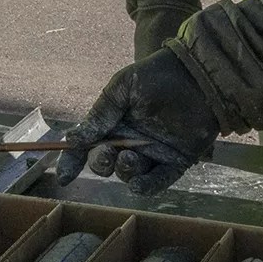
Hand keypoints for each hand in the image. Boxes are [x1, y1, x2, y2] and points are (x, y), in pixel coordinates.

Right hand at [67, 49, 222, 192]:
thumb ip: (100, 114)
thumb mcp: (122, 88)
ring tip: (129, 157)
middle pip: (106, 163)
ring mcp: (153, 153)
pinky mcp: (175, 162)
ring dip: (123, 171)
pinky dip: (146, 186)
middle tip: (106, 153)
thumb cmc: (157, 75)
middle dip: (100, 163)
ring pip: (129, 174)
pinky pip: (157, 181)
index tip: (64, 176)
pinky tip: (138, 184)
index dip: (72, 161)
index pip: (87, 145)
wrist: (198, 75)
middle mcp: (130, 141)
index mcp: (114, 123)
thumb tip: (73, 140)